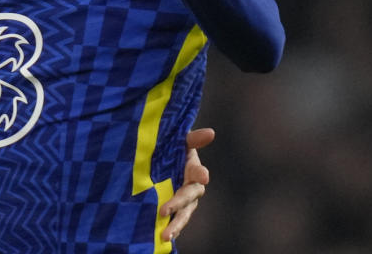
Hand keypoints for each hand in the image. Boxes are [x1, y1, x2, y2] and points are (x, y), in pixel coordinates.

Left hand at [160, 127, 214, 241]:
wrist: (160, 160)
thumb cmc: (172, 148)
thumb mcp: (179, 141)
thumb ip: (192, 139)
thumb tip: (211, 133)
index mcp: (193, 169)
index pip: (199, 173)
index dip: (200, 174)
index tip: (202, 176)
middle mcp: (191, 188)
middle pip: (188, 198)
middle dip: (177, 204)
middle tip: (164, 211)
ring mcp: (184, 201)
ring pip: (183, 215)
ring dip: (175, 226)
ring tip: (165, 236)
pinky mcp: (174, 209)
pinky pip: (174, 221)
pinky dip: (169, 230)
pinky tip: (161, 239)